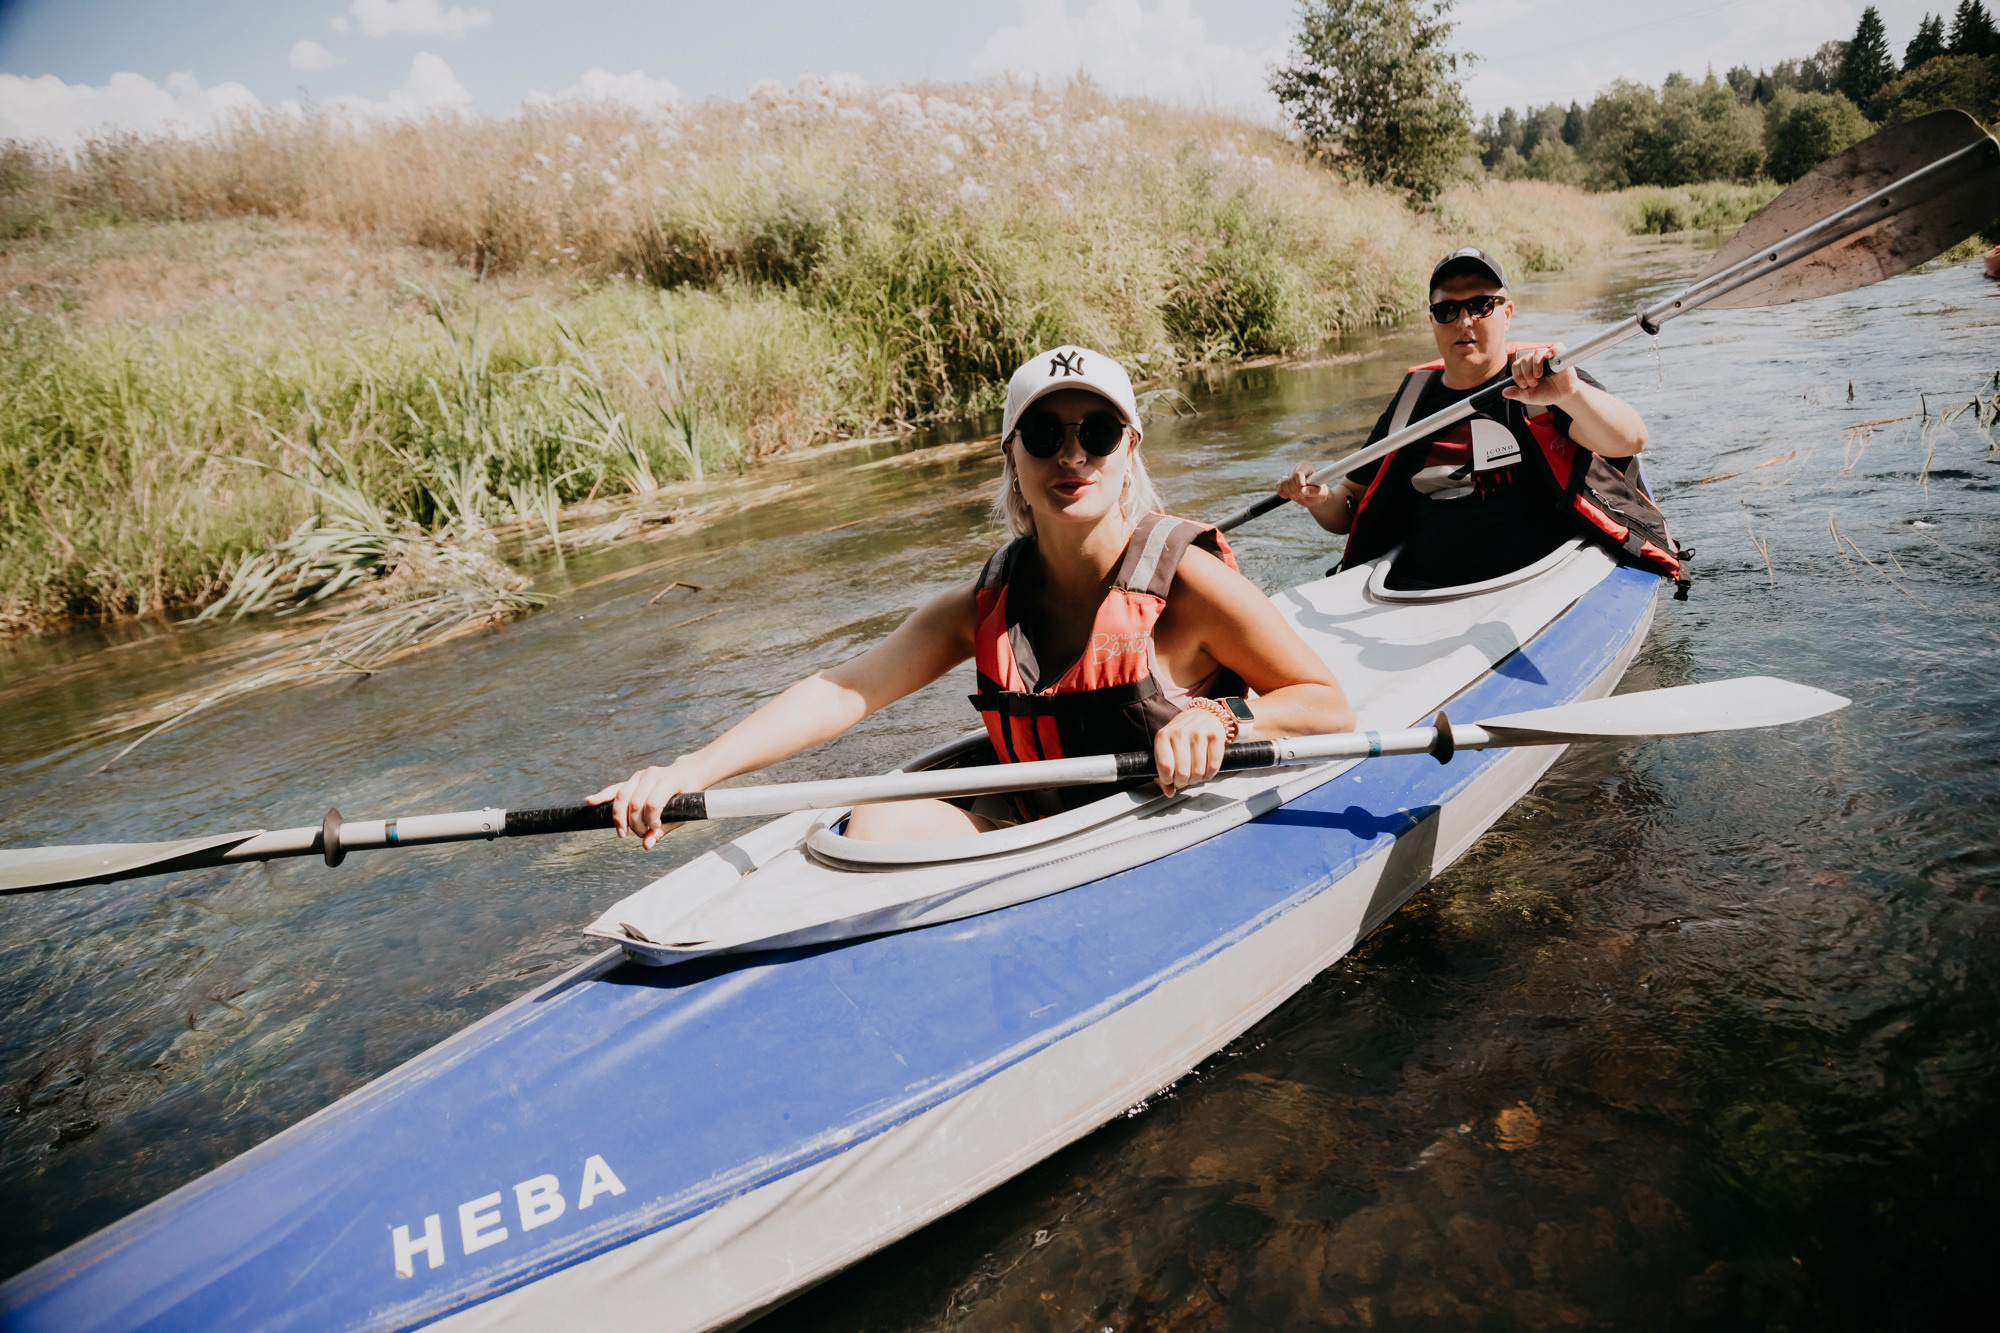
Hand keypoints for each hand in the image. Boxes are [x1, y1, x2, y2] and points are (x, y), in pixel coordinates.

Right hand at [587, 758, 709, 850]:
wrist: (685, 774)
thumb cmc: (685, 797)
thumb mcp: (680, 814)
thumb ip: (662, 830)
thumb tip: (646, 845)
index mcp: (668, 781)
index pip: (652, 802)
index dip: (651, 820)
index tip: (654, 829)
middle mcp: (652, 775)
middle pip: (635, 802)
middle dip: (634, 823)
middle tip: (640, 834)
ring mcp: (640, 775)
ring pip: (622, 795)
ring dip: (619, 817)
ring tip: (622, 833)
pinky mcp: (631, 780)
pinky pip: (615, 789)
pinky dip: (602, 796)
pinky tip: (590, 801)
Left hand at [1153, 707, 1229, 796]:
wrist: (1204, 713)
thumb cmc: (1182, 734)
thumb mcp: (1167, 746)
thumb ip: (1163, 771)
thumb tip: (1169, 792)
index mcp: (1163, 736)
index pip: (1164, 766)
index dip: (1167, 780)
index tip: (1170, 780)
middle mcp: (1180, 733)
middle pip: (1182, 773)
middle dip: (1183, 782)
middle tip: (1184, 780)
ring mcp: (1199, 734)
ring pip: (1198, 772)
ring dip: (1196, 779)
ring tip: (1194, 774)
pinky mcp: (1216, 736)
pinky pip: (1213, 767)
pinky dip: (1209, 775)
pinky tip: (1205, 771)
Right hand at [1276, 460, 1331, 505]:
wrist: (1315, 496)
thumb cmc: (1320, 492)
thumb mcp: (1321, 493)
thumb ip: (1313, 491)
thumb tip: (1303, 491)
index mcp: (1306, 465)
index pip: (1298, 473)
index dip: (1300, 484)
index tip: (1305, 490)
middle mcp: (1296, 467)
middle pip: (1290, 480)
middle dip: (1296, 491)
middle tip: (1303, 495)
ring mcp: (1288, 473)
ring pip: (1283, 484)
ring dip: (1291, 494)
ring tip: (1299, 496)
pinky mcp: (1282, 480)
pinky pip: (1279, 488)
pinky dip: (1284, 494)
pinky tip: (1292, 495)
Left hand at [1501, 343, 1579, 406]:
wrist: (1563, 396)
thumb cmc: (1546, 394)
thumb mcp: (1530, 397)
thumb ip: (1517, 394)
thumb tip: (1504, 392)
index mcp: (1527, 368)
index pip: (1516, 365)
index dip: (1517, 375)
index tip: (1523, 385)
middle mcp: (1537, 360)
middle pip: (1525, 359)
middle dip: (1526, 373)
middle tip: (1533, 383)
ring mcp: (1549, 357)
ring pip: (1537, 352)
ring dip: (1536, 364)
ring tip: (1539, 376)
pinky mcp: (1561, 357)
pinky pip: (1557, 347)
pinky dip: (1552, 350)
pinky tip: (1548, 358)